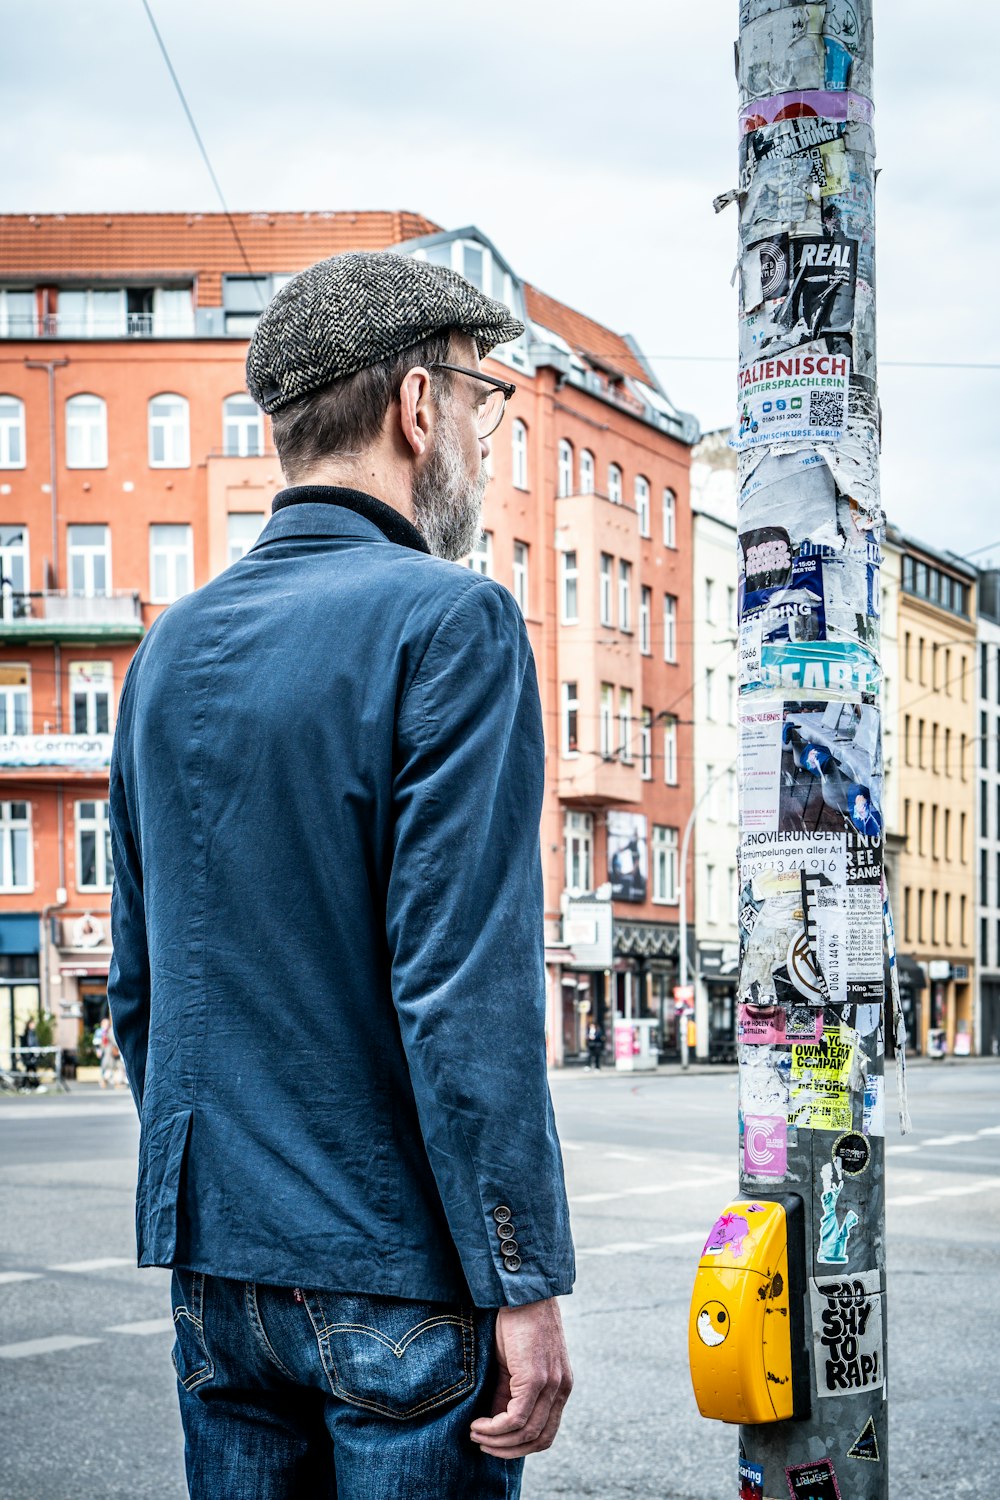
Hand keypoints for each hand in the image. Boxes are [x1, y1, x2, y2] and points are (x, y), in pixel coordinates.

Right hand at [469, 1297, 572, 1459]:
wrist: (521, 1291)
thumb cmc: (516, 1322)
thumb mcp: (515, 1364)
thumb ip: (510, 1393)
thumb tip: (495, 1423)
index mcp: (560, 1386)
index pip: (546, 1433)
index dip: (520, 1447)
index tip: (494, 1444)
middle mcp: (561, 1388)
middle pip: (539, 1439)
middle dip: (508, 1450)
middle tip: (482, 1445)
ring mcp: (551, 1384)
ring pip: (526, 1433)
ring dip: (496, 1441)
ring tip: (474, 1433)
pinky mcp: (535, 1377)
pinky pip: (515, 1417)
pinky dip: (494, 1427)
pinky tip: (477, 1423)